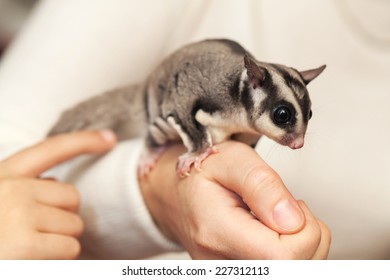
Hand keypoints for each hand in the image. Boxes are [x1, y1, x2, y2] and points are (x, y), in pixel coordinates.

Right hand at [0, 130, 115, 258]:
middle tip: (38, 234)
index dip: (84, 141)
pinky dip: (57, 261)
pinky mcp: (25, 244)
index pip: (52, 149)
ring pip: (74, 226)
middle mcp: (11, 189)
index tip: (109, 138)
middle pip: (72, 197)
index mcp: (2, 176)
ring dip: (60, 242)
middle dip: (63, 218)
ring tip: (28, 251)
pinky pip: (69, 250)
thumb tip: (58, 184)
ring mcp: (18, 214)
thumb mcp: (0, 198)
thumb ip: (24, 190)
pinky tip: (31, 262)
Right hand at [140, 141, 330, 258]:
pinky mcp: (236, 273)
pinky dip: (293, 252)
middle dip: (307, 237)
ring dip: (302, 244)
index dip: (304, 232)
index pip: (282, 257)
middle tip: (287, 207)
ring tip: (279, 218)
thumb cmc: (206, 174)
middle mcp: (218, 262)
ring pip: (292, 273)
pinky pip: (282, 270)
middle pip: (291, 270)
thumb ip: (262, 185)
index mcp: (216, 230)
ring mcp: (226, 272)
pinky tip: (275, 234)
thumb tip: (292, 221)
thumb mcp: (233, 161)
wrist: (179, 192)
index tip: (292, 205)